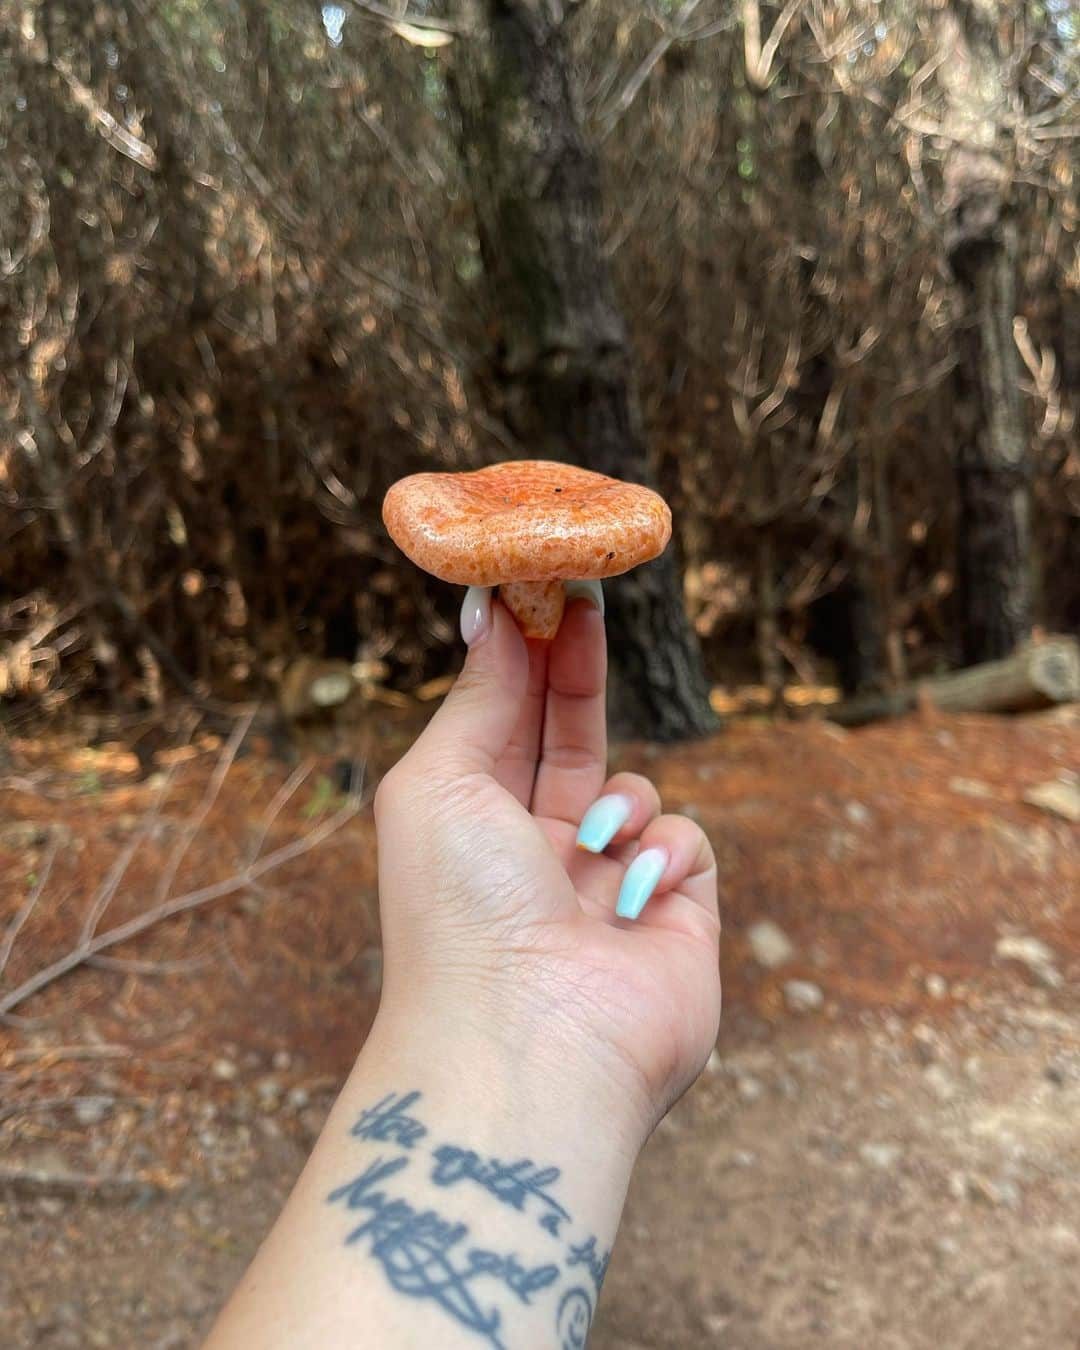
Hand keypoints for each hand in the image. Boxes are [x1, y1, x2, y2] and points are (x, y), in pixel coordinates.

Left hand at [373, 588, 720, 1152]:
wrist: (527, 1045)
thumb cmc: (459, 914)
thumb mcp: (440, 782)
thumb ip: (477, 698)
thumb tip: (488, 614)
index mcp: (472, 824)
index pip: (505, 718)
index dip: (525, 654)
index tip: (541, 586)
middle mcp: (535, 853)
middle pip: (569, 737)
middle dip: (578, 672)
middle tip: (590, 599)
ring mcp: (605, 887)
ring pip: (636, 793)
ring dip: (616, 804)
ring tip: (586, 848)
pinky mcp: (675, 917)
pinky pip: (686, 844)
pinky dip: (662, 856)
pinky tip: (629, 898)